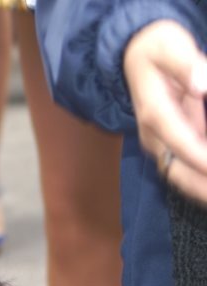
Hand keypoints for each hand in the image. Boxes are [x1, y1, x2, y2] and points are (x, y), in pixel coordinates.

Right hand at [124, 20, 206, 201]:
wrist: (134, 55)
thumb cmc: (156, 48)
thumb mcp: (171, 47)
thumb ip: (188, 65)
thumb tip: (202, 83)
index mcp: (154, 114)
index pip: (181, 144)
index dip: (201, 160)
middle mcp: (153, 136)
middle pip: (177, 172)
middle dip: (202, 187)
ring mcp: (159, 144)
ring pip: (180, 177)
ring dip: (201, 189)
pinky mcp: (167, 146)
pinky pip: (184, 171)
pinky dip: (200, 181)